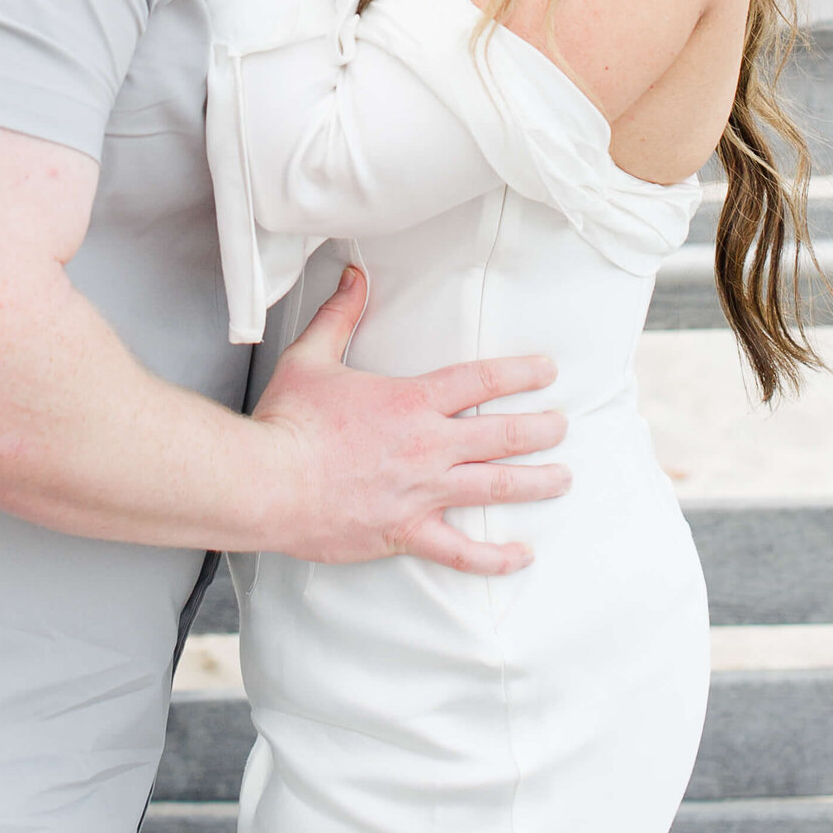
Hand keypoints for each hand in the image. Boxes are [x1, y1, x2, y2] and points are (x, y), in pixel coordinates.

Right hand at [253, 268, 570, 575]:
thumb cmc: (288, 421)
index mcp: (410, 401)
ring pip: (495, 487)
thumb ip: (340, 315)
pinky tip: (522, 555)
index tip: (548, 370)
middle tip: (563, 425)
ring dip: (536, 482)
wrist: (268, 483)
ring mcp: (421, 493)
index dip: (520, 373)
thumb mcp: (312, 357)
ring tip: (564, 478)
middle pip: (502, 435)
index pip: (480, 379)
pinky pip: (461, 552)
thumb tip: (354, 275)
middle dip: (541, 428)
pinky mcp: (406, 532)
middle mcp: (427, 446)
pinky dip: (496, 557)